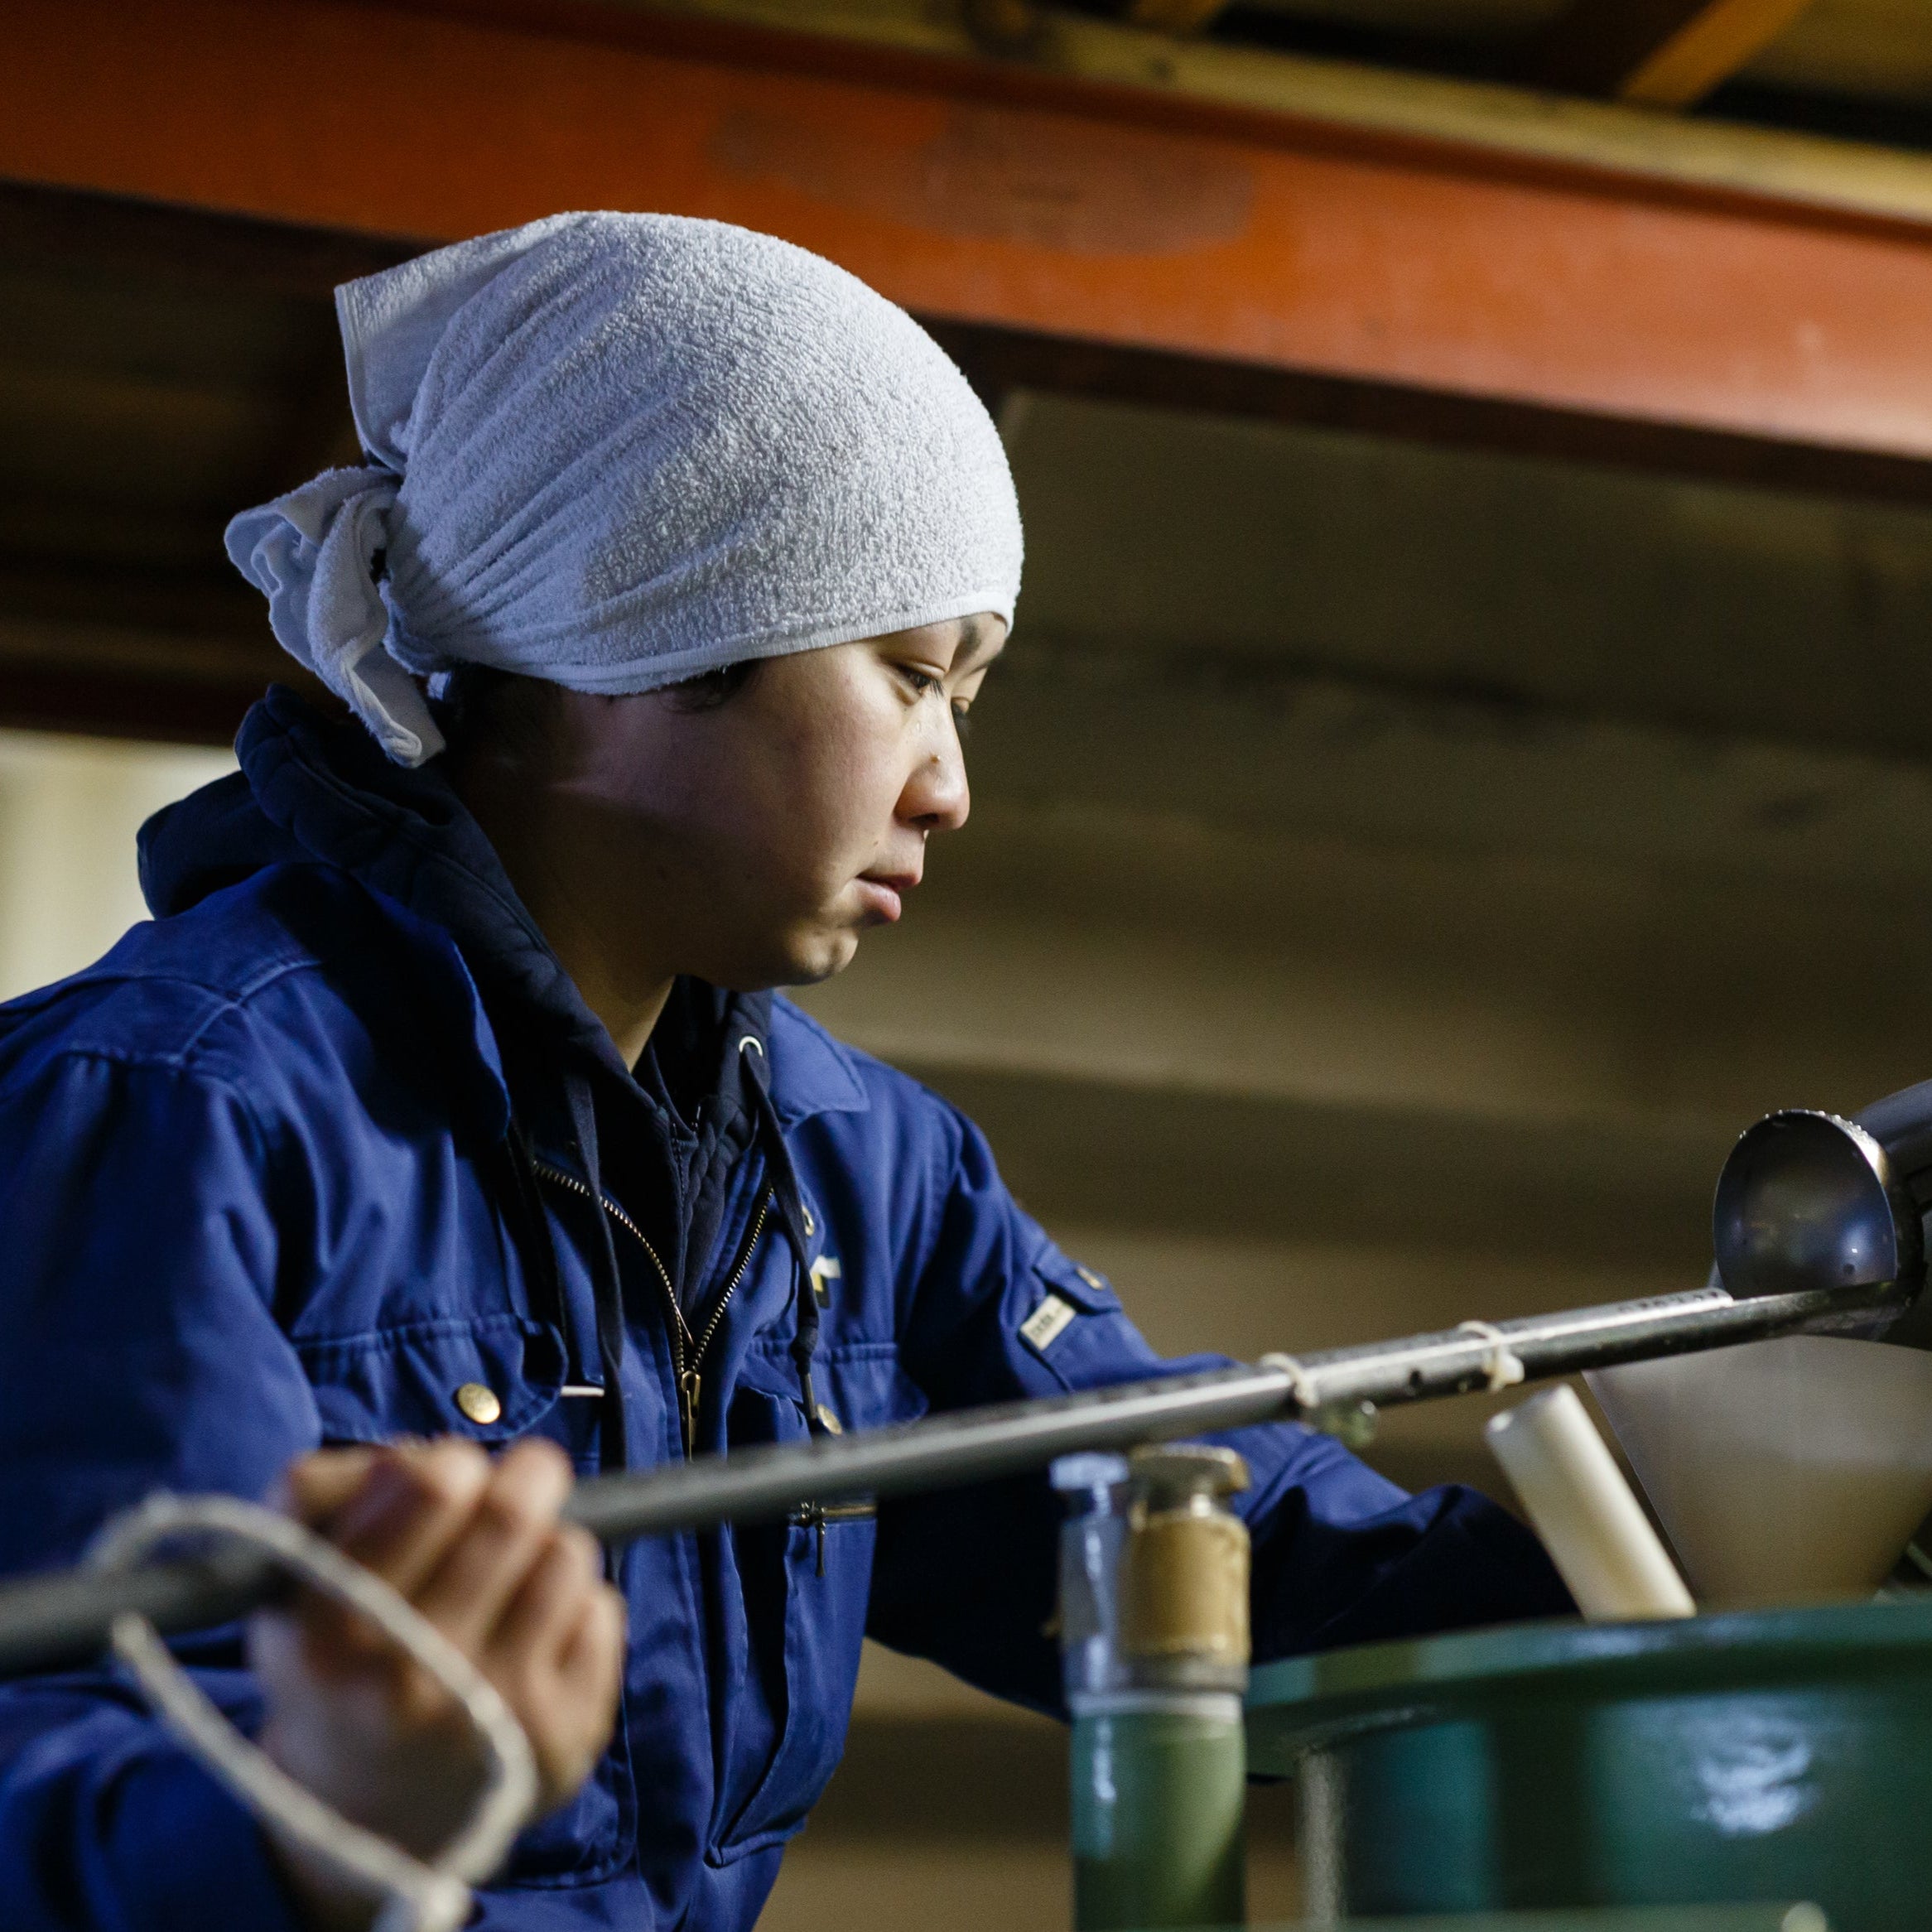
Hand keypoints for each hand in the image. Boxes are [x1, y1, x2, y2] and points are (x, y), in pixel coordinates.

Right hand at [249, 1437, 625, 1931]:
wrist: (366, 1817)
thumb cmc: (338, 1661)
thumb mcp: (290, 1580)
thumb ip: (324, 1491)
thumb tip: (423, 1454)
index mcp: (334, 1630)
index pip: (435, 1487)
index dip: (455, 1464)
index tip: (453, 1475)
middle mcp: (413, 1680)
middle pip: (515, 1513)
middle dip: (528, 1477)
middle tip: (524, 1481)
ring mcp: (495, 1715)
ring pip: (569, 1553)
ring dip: (548, 1546)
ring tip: (512, 1579)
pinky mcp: (564, 1736)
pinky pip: (602, 1611)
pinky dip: (575, 1607)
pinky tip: (533, 1641)